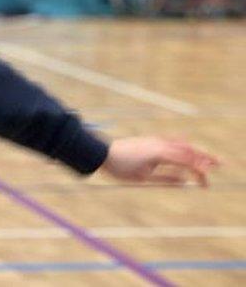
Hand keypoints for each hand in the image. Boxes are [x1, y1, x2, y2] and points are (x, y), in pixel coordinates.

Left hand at [100, 137, 218, 186]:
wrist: (102, 152)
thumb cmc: (121, 167)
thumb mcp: (144, 177)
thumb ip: (166, 178)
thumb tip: (185, 181)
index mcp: (161, 153)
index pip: (187, 162)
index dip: (199, 172)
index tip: (206, 184)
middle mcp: (161, 144)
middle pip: (188, 150)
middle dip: (206, 157)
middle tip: (222, 163)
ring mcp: (156, 140)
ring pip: (182, 144)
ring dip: (197, 151)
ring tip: (209, 158)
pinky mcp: (151, 141)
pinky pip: (173, 141)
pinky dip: (185, 145)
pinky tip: (188, 147)